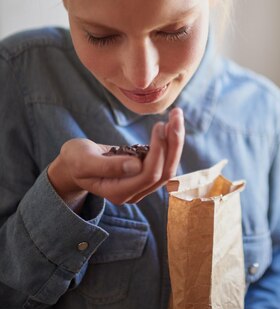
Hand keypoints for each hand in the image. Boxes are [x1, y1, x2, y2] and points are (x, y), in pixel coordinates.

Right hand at [48, 107, 183, 209]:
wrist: (74, 164)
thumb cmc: (76, 160)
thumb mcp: (84, 161)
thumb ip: (108, 166)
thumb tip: (136, 165)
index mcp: (118, 192)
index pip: (149, 175)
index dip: (159, 151)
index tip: (158, 125)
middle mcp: (134, 193)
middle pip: (165, 173)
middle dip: (174, 144)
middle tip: (176, 116)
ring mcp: (141, 186)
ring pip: (168, 167)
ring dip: (175, 142)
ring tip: (176, 117)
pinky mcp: (145, 175)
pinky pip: (164, 162)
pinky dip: (170, 144)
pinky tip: (169, 126)